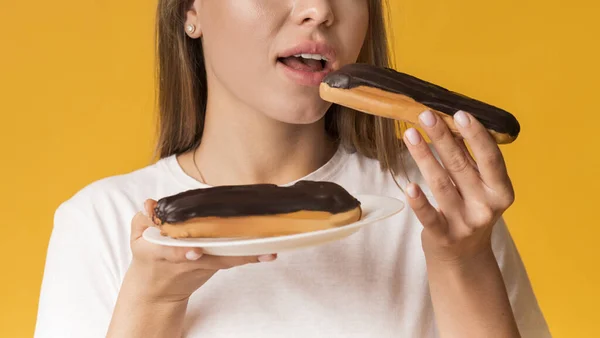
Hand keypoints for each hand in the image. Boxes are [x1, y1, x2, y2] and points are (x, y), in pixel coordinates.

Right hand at [127, 199, 276, 303]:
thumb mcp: (138, 238)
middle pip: (210, 257)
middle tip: (250, 249)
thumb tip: (151, 204)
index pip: (172, 252)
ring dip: (248, 255)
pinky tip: (268, 252)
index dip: (183, 251)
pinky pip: (232, 259)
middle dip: (230, 254)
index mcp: (162, 253)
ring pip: (226, 259)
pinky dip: (250, 256)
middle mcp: (187, 261)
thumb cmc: (149, 257)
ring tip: (269, 251)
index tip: (195, 251)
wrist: (157, 290)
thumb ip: (144, 220)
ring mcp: (203, 265)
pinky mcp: (215, 265)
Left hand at [402, 110, 514, 261]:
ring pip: (441, 184)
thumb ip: (468, 159)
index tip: (460, 113)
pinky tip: (409, 187)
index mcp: (501, 191)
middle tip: (426, 115)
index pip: (490, 158)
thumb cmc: (470, 211)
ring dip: (424, 157)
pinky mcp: (444, 236)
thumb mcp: (478, 188)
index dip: (476, 135)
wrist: (464, 258)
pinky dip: (419, 202)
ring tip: (409, 134)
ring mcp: (465, 223)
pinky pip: (429, 217)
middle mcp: (486, 207)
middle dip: (442, 138)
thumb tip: (450, 122)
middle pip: (461, 166)